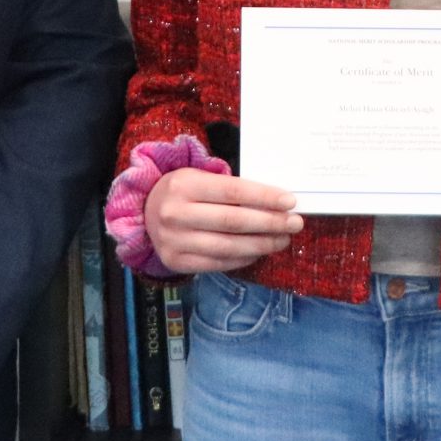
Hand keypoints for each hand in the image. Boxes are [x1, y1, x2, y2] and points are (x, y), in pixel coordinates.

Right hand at [144, 168, 300, 273]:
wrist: (145, 213)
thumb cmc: (183, 192)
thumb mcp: (199, 178)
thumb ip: (231, 188)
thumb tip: (276, 202)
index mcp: (184, 185)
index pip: (233, 192)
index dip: (264, 197)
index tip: (290, 202)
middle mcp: (175, 213)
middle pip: (233, 221)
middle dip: (270, 223)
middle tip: (295, 223)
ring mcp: (174, 241)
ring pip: (228, 246)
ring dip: (262, 244)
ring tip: (282, 239)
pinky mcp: (176, 262)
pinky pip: (218, 262)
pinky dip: (243, 258)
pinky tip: (259, 251)